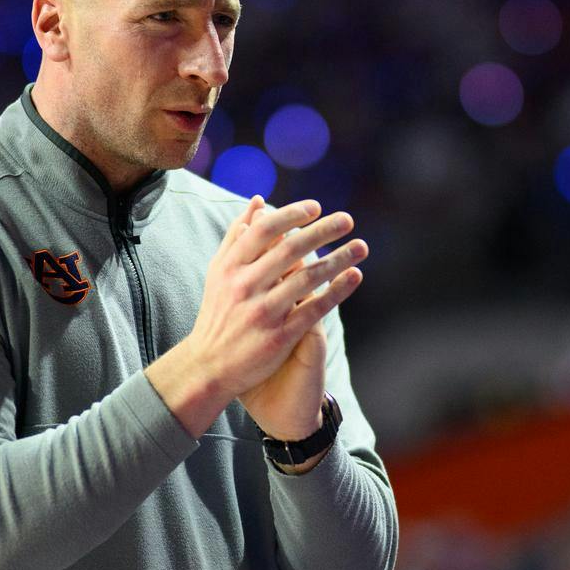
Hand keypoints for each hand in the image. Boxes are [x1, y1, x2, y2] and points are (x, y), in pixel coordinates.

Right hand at [151, 195, 366, 436]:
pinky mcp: (278, 337)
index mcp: (230, 267)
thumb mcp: (219, 272)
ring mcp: (262, 312)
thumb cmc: (218, 312)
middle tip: (347, 219)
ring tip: (361, 246)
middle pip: (289, 250)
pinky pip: (314, 309)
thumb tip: (258, 202)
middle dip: (322, 231)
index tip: (316, 207)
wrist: (208, 366)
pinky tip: (355, 276)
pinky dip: (337, 291)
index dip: (291, 214)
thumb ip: (237, 235)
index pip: (264, 230)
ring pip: (307, 278)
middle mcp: (244, 286)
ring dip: (338, 259)